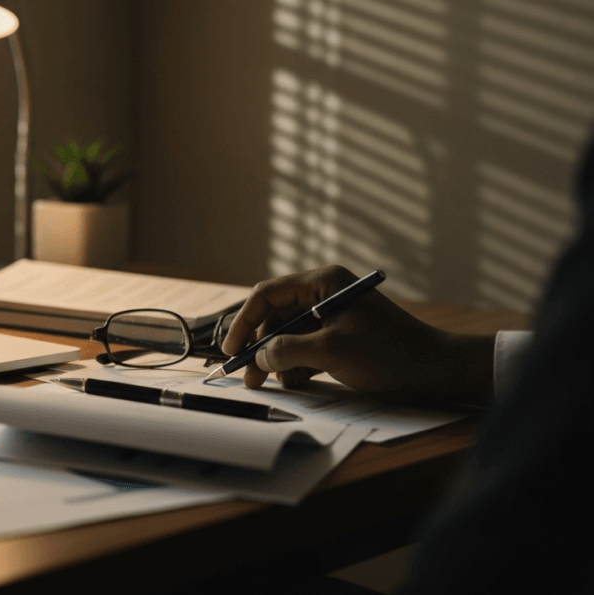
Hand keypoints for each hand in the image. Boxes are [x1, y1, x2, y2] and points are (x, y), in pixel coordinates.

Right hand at [220, 265, 494, 402]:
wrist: (434, 370)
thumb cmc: (388, 353)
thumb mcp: (331, 351)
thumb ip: (287, 351)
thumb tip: (259, 358)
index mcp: (323, 282)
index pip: (267, 295)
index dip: (244, 322)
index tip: (232, 350)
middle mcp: (324, 293)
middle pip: (275, 316)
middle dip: (260, 346)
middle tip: (248, 376)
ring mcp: (332, 315)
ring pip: (288, 335)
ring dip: (277, 359)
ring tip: (270, 384)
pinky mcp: (339, 336)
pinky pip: (305, 347)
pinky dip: (296, 365)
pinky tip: (295, 383)